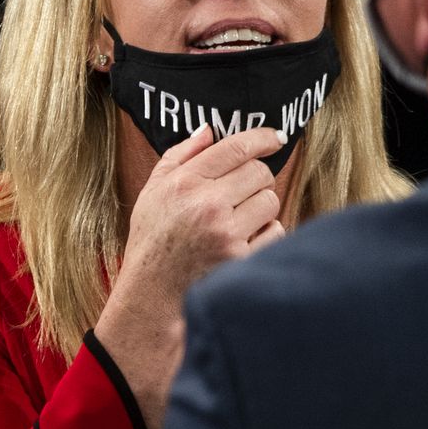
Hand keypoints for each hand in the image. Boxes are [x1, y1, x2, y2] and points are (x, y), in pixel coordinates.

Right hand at [94, 124, 287, 428]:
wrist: (152, 297)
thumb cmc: (153, 242)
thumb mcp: (153, 193)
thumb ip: (180, 157)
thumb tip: (210, 131)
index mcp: (184, 183)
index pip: (236, 147)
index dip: (262, 137)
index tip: (274, 137)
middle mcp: (207, 205)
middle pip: (261, 173)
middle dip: (255, 181)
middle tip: (240, 196)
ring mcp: (227, 233)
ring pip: (271, 202)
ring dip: (260, 210)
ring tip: (236, 224)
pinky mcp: (243, 259)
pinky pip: (275, 232)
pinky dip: (264, 237)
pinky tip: (241, 245)